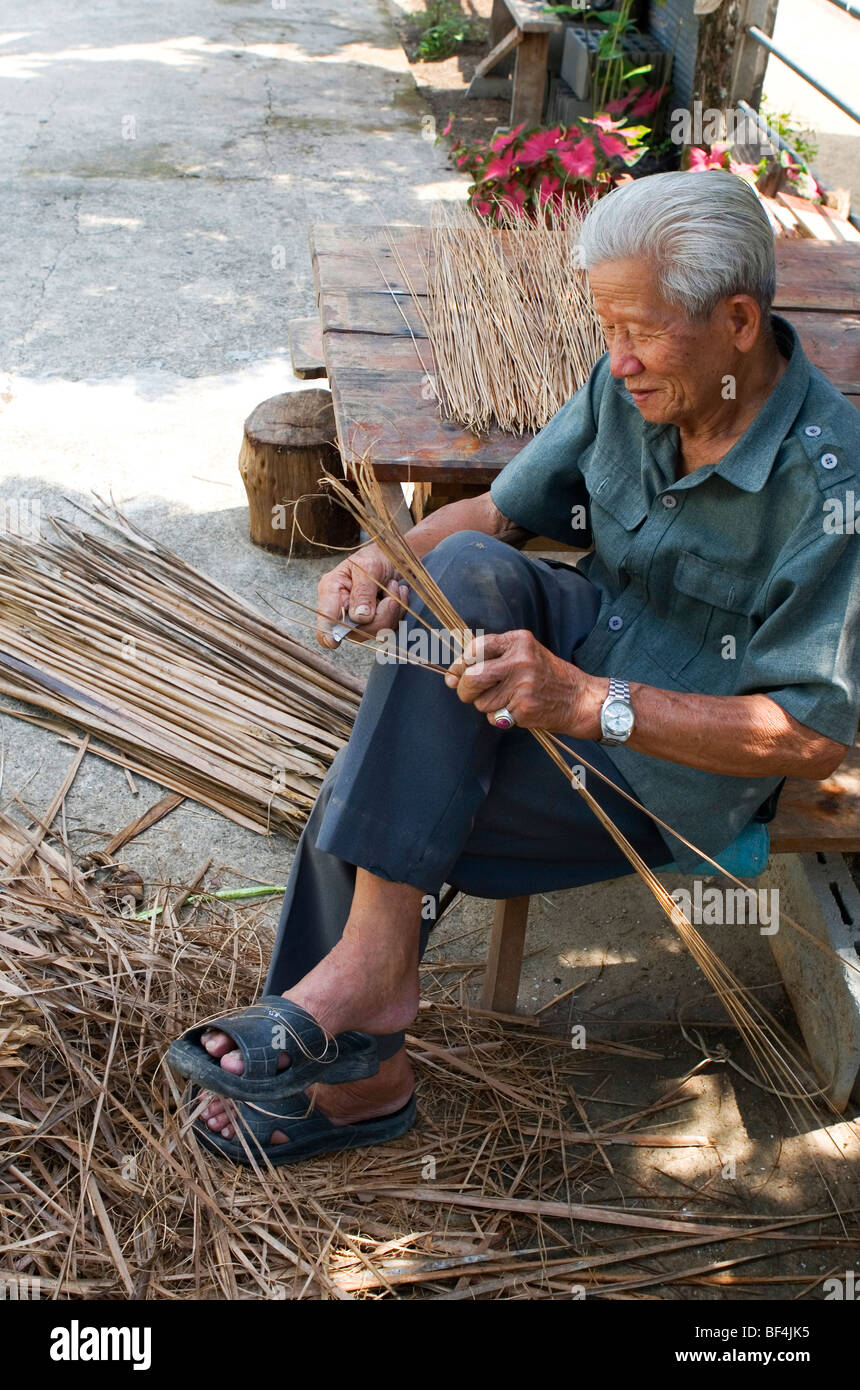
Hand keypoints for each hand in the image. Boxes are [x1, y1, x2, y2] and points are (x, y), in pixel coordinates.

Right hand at [316, 544, 408, 648]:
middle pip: (356, 632)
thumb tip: (360, 617)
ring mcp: (359, 620)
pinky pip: (391, 628)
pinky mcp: (376, 623)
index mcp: (331, 592)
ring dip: (393, 609)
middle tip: (391, 589)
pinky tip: (397, 593)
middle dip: (380, 614)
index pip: (324, 624)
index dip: (328, 635)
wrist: (393, 556)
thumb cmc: (375, 557)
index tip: (336, 641)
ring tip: (394, 586)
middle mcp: (342, 610)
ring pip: (377, 632)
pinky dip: (399, 610)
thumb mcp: (368, 567)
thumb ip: (363, 592)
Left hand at [444, 630, 603, 736]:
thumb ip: (490, 659)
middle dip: (465, 689)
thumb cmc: (546, 676)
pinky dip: (500, 717)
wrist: (579, 698)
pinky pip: (494, 716)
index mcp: (518, 641)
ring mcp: (522, 684)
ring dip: (487, 706)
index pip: (475, 648)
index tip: (456, 674)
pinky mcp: (524, 707)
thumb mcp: (524, 654)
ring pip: (481, 701)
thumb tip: (451, 677)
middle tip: (470, 694)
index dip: (461, 664)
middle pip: (472, 677)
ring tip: (508, 699)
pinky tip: (517, 709)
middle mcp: (520, 660)